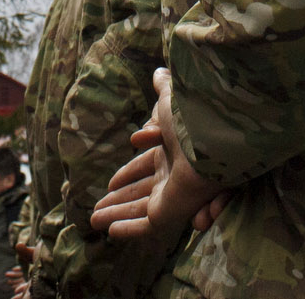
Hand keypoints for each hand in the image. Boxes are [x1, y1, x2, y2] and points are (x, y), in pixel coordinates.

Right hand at [88, 69, 225, 241]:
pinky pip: (144, 225)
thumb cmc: (192, 117)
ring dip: (115, 215)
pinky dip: (127, 229)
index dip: (127, 174)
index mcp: (171, 152)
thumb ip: (164, 88)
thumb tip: (160, 71)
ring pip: (137, 210)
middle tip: (96, 208)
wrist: (212, 140)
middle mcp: (171, 176)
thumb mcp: (172, 98)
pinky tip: (110, 233)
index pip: (144, 166)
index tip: (111, 182)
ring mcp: (170, 197)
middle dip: (118, 200)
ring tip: (92, 222)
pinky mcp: (168, 213)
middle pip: (138, 192)